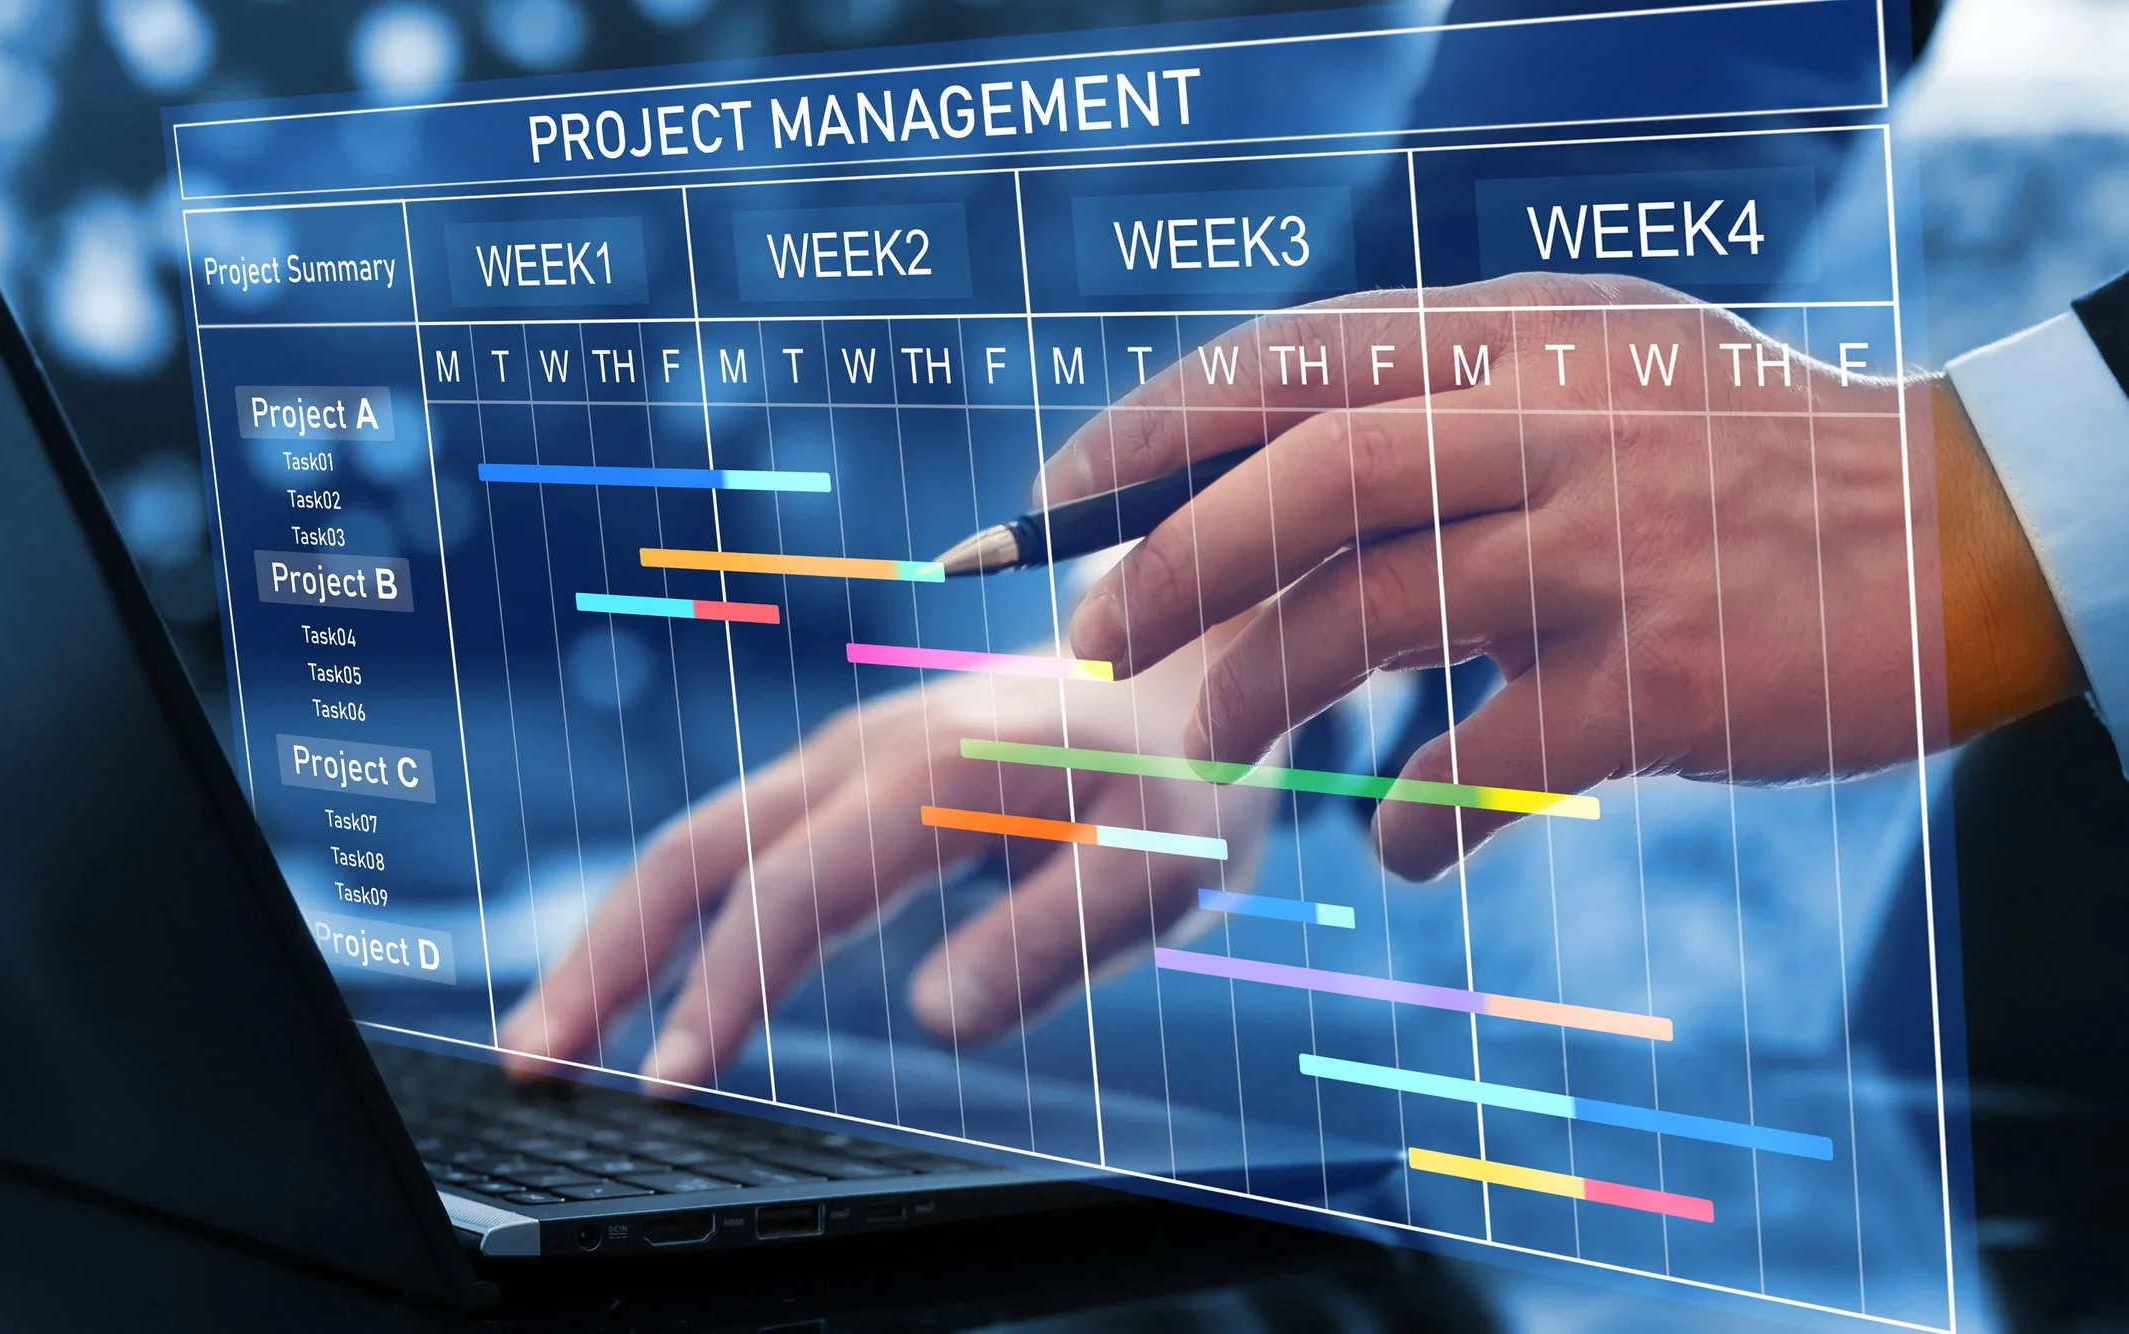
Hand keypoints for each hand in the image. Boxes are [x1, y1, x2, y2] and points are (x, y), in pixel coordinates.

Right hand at [497, 625, 1274, 1084]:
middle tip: (530, 1065)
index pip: (791, 894)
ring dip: (611, 942)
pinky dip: (664, 915)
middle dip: (601, 962)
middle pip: (692, 853)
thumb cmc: (1192, 774)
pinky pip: (730, 843)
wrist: (1201, 661)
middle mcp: (863, 754)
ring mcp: (844, 758)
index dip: (719, 994)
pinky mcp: (845, 778)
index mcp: (932, 775)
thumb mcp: (1166, 861)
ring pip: (694, 844)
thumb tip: (934, 1018)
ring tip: (548, 1042)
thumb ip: (1055, 935)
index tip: (665, 1089)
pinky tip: (634, 978)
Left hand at [1043, 272, 2081, 881]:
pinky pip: (1483, 762)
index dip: (1151, 431)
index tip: (1055, 502)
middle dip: (1174, 564)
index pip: (1292, 363)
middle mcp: (1552, 423)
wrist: (1966, 532)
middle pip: (1309, 481)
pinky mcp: (1660, 678)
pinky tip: (1399, 850)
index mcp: (1521, 338)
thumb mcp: (1604, 365)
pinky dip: (1414, 820)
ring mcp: (1605, 549)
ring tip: (1211, 750)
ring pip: (1371, 616)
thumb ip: (1455, 391)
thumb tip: (1267, 464)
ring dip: (1260, 691)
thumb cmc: (1753, 459)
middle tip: (1097, 641)